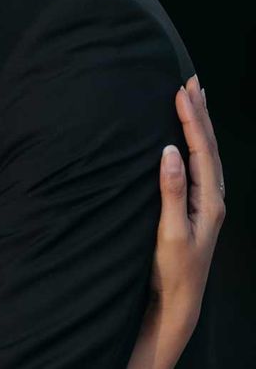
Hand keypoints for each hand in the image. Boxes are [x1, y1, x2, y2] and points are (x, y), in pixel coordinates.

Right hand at [127, 75, 224, 368]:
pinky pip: (197, 163)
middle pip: (209, 146)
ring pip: (205, 153)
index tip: (181, 90)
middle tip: (192, 81)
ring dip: (199, 123)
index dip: (192, 119)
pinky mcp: (193, 205)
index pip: (202, 150)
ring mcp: (204, 201)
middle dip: (200, 112)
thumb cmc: (171, 270)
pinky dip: (194, 142)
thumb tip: (170, 151)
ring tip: (194, 98)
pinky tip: (187, 136)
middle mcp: (212, 197)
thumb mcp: (170, 232)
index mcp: (209, 200)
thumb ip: (171, 191)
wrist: (177, 301)